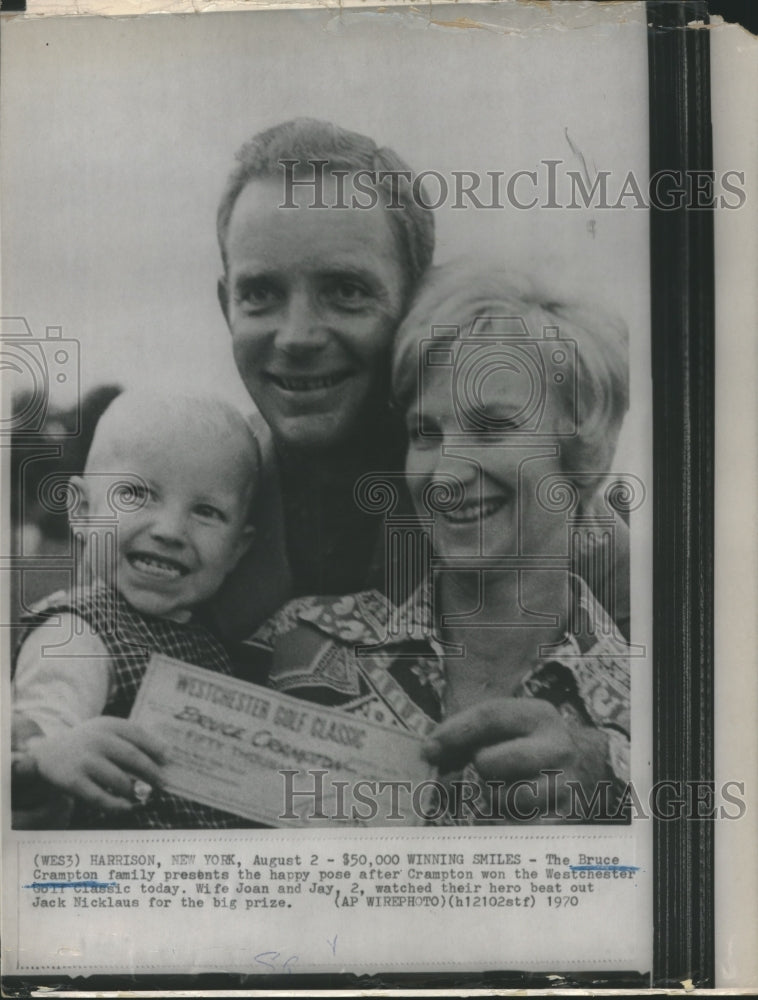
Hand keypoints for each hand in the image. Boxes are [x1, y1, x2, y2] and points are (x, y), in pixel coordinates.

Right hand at [30, 717, 167, 812]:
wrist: (48, 754)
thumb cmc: (89, 744)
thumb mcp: (106, 731)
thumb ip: (131, 738)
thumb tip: (166, 755)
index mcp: (108, 725)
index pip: (138, 734)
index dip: (156, 747)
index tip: (169, 759)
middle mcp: (97, 740)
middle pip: (132, 757)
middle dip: (152, 772)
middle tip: (164, 783)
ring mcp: (85, 761)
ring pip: (120, 781)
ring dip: (135, 791)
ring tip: (144, 796)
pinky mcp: (74, 781)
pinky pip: (102, 798)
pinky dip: (118, 805)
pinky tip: (127, 807)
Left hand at [422, 698, 610, 820]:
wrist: (588, 764)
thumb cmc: (529, 742)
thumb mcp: (509, 726)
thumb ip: (470, 733)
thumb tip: (429, 753)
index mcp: (539, 714)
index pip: (488, 717)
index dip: (453, 732)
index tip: (428, 749)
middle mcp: (557, 745)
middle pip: (490, 761)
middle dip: (479, 767)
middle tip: (485, 768)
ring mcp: (565, 782)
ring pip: (507, 798)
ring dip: (495, 797)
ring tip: (505, 788)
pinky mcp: (566, 816)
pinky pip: (522, 826)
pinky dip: (510, 821)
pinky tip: (514, 811)